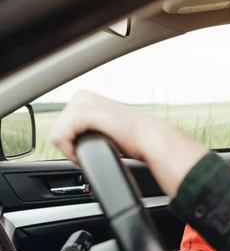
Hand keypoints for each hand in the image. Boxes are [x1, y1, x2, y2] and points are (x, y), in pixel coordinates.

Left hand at [51, 90, 207, 195]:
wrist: (151, 140)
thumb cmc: (134, 139)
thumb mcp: (107, 128)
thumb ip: (92, 128)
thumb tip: (81, 138)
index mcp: (86, 98)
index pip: (63, 126)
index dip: (74, 143)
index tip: (92, 149)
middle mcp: (82, 96)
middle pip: (58, 130)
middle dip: (72, 146)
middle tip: (94, 152)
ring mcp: (82, 103)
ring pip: (57, 135)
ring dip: (72, 150)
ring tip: (92, 153)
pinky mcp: (83, 113)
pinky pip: (61, 137)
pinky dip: (71, 152)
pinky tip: (87, 154)